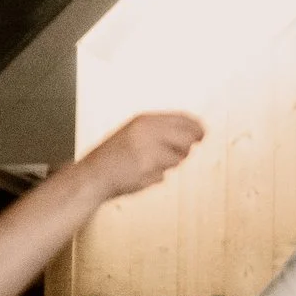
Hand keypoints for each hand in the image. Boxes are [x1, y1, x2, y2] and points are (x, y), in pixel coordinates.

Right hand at [81, 113, 203, 199]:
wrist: (94, 174)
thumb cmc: (116, 156)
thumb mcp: (136, 133)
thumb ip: (162, 132)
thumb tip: (196, 134)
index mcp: (144, 120)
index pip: (182, 118)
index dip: (196, 126)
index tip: (202, 133)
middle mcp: (147, 131)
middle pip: (188, 138)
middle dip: (187, 148)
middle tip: (179, 154)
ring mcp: (148, 149)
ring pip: (179, 159)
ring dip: (169, 165)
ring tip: (146, 164)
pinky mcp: (148, 167)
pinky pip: (165, 175)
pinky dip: (156, 177)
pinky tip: (140, 174)